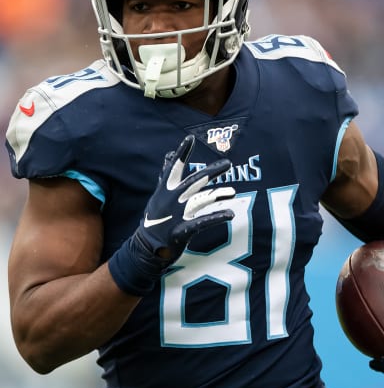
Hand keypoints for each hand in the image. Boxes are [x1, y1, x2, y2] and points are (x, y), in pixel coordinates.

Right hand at [108, 135, 234, 295]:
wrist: (146, 249)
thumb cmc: (157, 220)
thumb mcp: (159, 195)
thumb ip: (166, 175)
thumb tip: (169, 155)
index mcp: (165, 191)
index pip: (173, 168)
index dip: (182, 153)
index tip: (190, 138)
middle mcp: (171, 200)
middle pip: (194, 181)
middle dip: (211, 171)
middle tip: (228, 163)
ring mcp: (176, 215)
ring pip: (200, 200)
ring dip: (218, 195)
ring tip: (233, 192)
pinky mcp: (182, 231)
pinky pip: (202, 222)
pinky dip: (216, 217)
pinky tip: (230, 214)